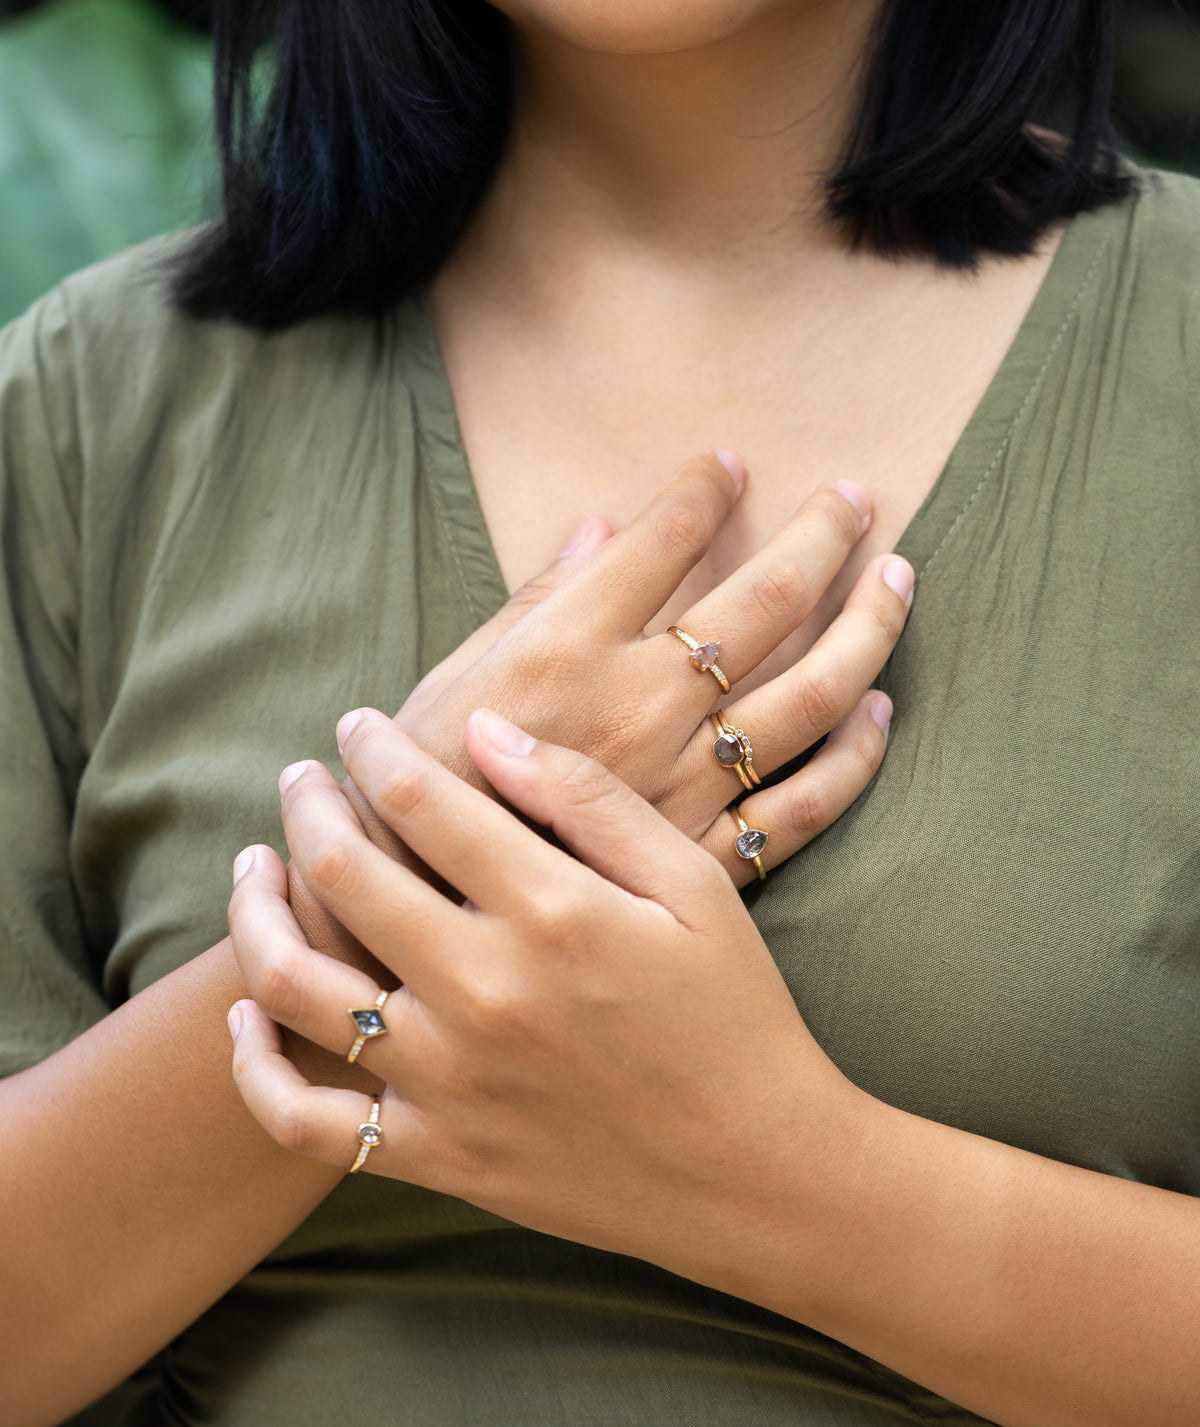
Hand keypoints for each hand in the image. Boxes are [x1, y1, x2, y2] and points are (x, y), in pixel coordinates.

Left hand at [228, 710, 868, 1279]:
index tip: (357, 727)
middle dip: (307, 807)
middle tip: (300, 781)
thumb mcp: (694, 886)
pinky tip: (249, 1014)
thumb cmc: (735, 1017)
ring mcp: (448, 1083)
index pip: (419, 801)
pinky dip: (255, 1066)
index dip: (373, 749)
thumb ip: (589, 800)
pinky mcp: (435, 1154)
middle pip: (343, 874)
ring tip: (254, 869)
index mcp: (551, 913)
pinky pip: (303, 1119)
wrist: (758, 1173)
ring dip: (255, 911)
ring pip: (293, 985)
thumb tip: (484, 732)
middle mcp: (483, 993)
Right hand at [287, 455, 911, 978]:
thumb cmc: (416, 797)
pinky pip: (805, 803)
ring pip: (811, 692)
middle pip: (764, 601)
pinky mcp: (706, 858)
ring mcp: (685, 785)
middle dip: (820, 535)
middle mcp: (640, 708)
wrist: (419, 931)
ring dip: (868, 626)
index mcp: (565, 651)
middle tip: (853, 497)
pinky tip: (880, 711)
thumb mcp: (451, 681)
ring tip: (899, 579)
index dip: (702, 492)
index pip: (661, 542)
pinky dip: (855, 755)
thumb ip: (531, 603)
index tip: (727, 465)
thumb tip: (599, 528)